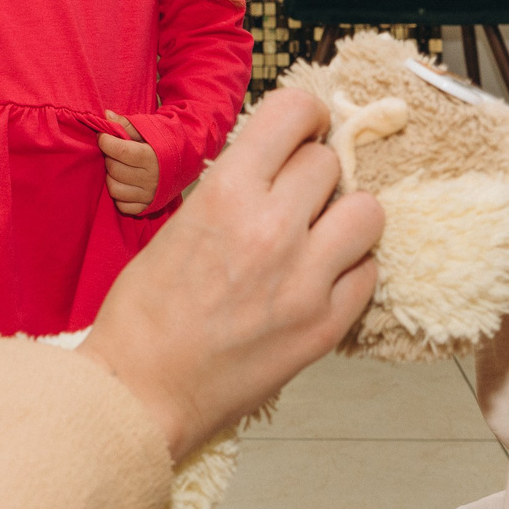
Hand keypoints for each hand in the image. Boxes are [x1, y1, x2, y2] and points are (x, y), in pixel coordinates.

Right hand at [77, 88, 382, 462]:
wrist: (139, 393)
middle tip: (298, 196)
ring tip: (320, 235)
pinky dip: (351, 270)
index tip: (308, 126)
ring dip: (345, 216)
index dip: (307, 115)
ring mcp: (306, 280)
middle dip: (315, 173)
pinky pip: (369, 271)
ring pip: (367, 211)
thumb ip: (234, 191)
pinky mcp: (325, 325)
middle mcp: (273, 229)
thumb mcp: (177, 225)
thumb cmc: (144, 315)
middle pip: (330, 162)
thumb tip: (277, 166)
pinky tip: (320, 280)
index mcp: (227, 194)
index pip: (294, 116)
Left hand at [99, 112, 159, 214]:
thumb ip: (126, 124)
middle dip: (109, 157)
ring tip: (118, 166)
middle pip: (115, 169)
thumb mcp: (150, 128)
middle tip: (113, 150)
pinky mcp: (148, 207)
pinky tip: (125, 182)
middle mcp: (152, 179)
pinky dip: (119, 195)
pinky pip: (123, 206)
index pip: (120, 151)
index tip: (102, 136)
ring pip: (115, 189)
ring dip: (111, 176)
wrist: (188, 159)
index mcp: (153, 157)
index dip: (105, 142)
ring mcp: (150, 195)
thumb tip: (106, 115)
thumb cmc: (167, 140)